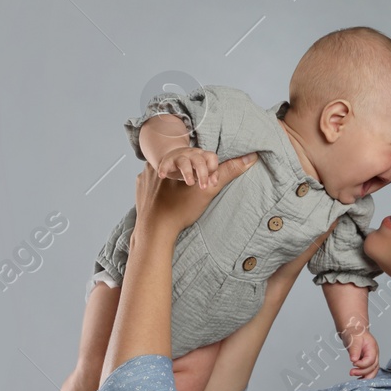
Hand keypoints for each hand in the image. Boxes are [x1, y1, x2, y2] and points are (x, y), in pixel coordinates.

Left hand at [134, 152, 258, 239]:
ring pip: (163, 176)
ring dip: (172, 183)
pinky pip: (151, 185)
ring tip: (179, 198)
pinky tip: (166, 201)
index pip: (190, 159)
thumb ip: (228, 172)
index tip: (201, 185)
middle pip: (176, 166)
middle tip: (190, 191)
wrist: (154, 232)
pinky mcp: (139, 189)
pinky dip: (160, 191)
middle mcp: (153, 165)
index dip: (199, 171)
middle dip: (185, 176)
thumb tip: (250, 158)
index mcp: (171, 160)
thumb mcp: (207, 190)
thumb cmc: (180, 211)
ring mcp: (143, 177)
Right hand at [157, 147, 220, 188]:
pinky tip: (162, 176)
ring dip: (188, 173)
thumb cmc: (192, 167)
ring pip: (184, 162)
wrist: (172, 157)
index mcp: (202, 156)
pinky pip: (165, 164)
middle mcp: (192, 154)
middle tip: (204, 187)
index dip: (213, 169)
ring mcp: (179, 157)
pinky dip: (163, 169)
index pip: (211, 157)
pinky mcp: (168, 161)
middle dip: (203, 174)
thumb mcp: (202, 171)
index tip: (212, 182)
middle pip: (199, 161)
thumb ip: (211, 175)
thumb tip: (214, 183)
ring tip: (190, 183)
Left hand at [347, 329, 379, 378]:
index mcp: (372, 348)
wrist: (354, 331)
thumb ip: (354, 350)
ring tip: (354, 377)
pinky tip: (358, 379)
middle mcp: (374, 354)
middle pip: (373, 367)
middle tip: (351, 372)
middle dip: (363, 372)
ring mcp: (372, 359)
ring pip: (373, 371)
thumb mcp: (354, 339)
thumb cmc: (355, 333)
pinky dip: (364, 376)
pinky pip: (369, 371)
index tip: (353, 363)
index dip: (362, 364)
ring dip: (364, 376)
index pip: (371, 360)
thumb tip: (354, 360)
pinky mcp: (368, 362)